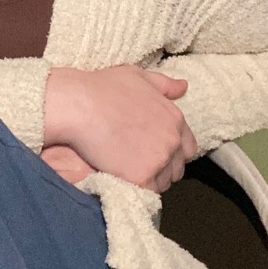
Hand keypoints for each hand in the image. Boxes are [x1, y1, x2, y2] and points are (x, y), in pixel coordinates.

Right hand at [44, 66, 199, 191]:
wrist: (80, 106)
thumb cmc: (103, 88)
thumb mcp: (138, 76)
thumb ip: (164, 84)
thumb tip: (183, 86)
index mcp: (175, 119)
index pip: (188, 148)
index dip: (172, 152)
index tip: (154, 152)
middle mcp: (172, 141)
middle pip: (177, 168)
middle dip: (162, 168)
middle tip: (138, 163)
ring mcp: (159, 161)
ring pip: (162, 183)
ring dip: (149, 180)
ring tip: (128, 172)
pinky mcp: (142, 178)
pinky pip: (147, 192)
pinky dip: (137, 189)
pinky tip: (122, 179)